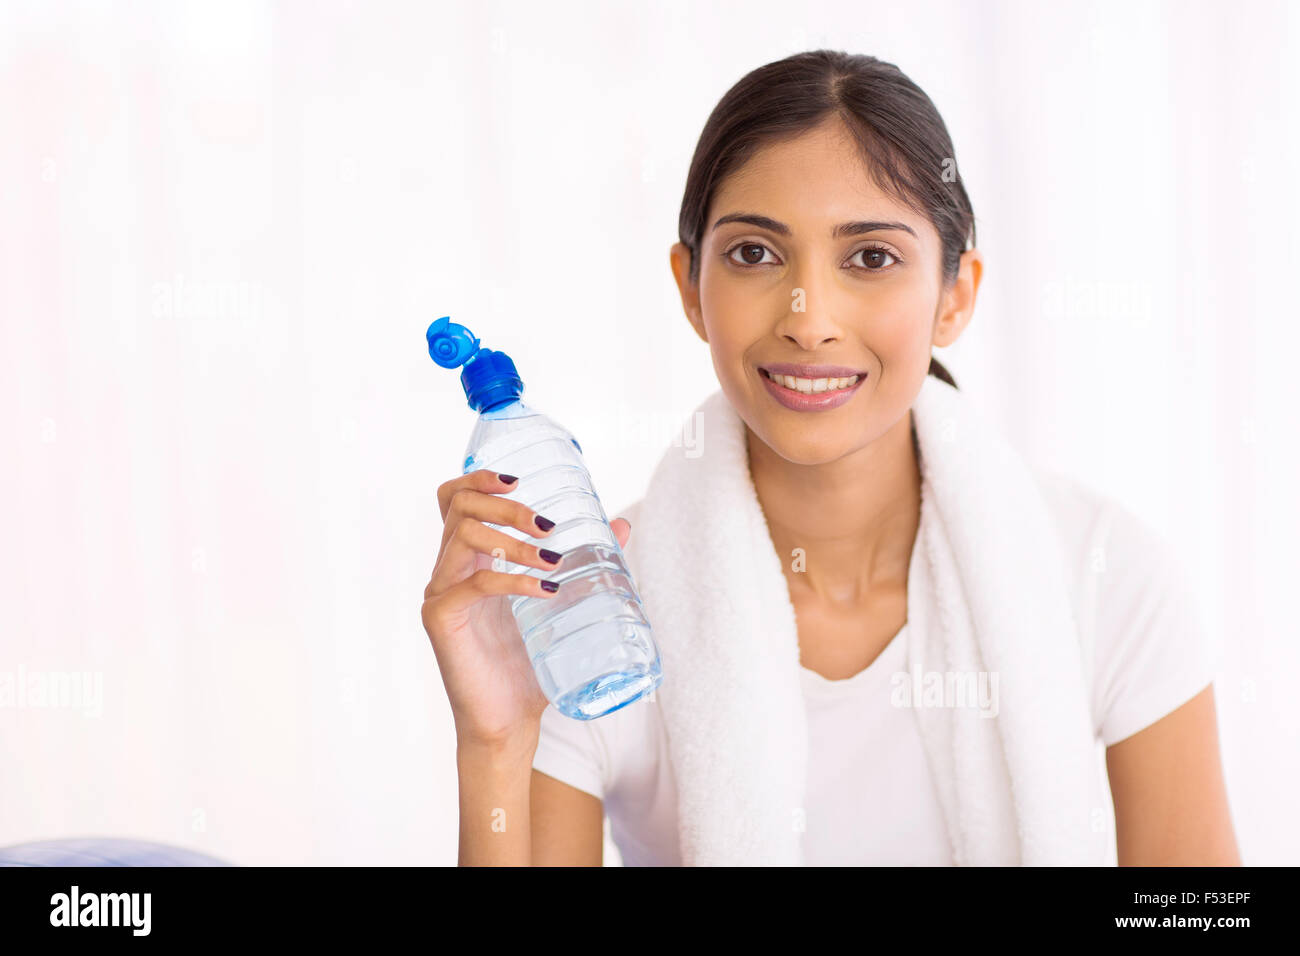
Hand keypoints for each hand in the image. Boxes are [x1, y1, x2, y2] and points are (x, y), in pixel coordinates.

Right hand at [421, 468, 631, 747]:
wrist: (509, 724)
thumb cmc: (530, 666)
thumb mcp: (561, 604)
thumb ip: (585, 564)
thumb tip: (623, 525)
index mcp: (469, 560)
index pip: (455, 500)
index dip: (478, 479)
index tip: (517, 480)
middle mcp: (449, 570)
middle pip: (459, 507)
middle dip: (506, 505)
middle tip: (547, 524)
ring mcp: (441, 593)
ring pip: (464, 535)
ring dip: (514, 539)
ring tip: (552, 559)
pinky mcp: (442, 620)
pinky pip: (474, 584)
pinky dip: (513, 579)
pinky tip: (545, 589)